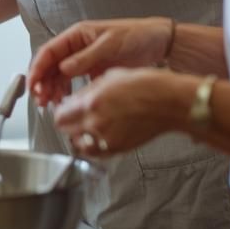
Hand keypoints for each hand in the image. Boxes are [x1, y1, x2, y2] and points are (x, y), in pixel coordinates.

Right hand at [28, 17, 173, 107]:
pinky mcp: (93, 71)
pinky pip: (73, 82)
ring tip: (51, 104)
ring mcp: (84, 60)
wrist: (158, 42)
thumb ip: (86, 57)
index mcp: (77, 35)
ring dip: (52, 89)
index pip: (49, 51)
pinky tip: (65, 101)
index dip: (38, 68)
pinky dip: (66, 92)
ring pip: (59, 75)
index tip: (33, 84)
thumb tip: (64, 68)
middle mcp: (77, 47)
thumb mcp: (110, 45)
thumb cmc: (136, 36)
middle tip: (41, 100)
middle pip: (50, 65)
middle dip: (43, 83)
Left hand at [51, 68, 193, 156]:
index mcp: (92, 103)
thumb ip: (89, 90)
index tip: (64, 107)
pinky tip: (100, 135)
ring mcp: (107, 139)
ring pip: (79, 144)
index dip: (61, 110)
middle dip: (67, 123)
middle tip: (73, 116)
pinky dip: (94, 145)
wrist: (170, 103)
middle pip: (65, 131)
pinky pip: (97, 152)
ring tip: (87, 126)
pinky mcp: (119, 148)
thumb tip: (76, 98)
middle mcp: (96, 123)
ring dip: (79, 136)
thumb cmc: (147, 86)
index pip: (60, 115)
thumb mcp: (111, 77)